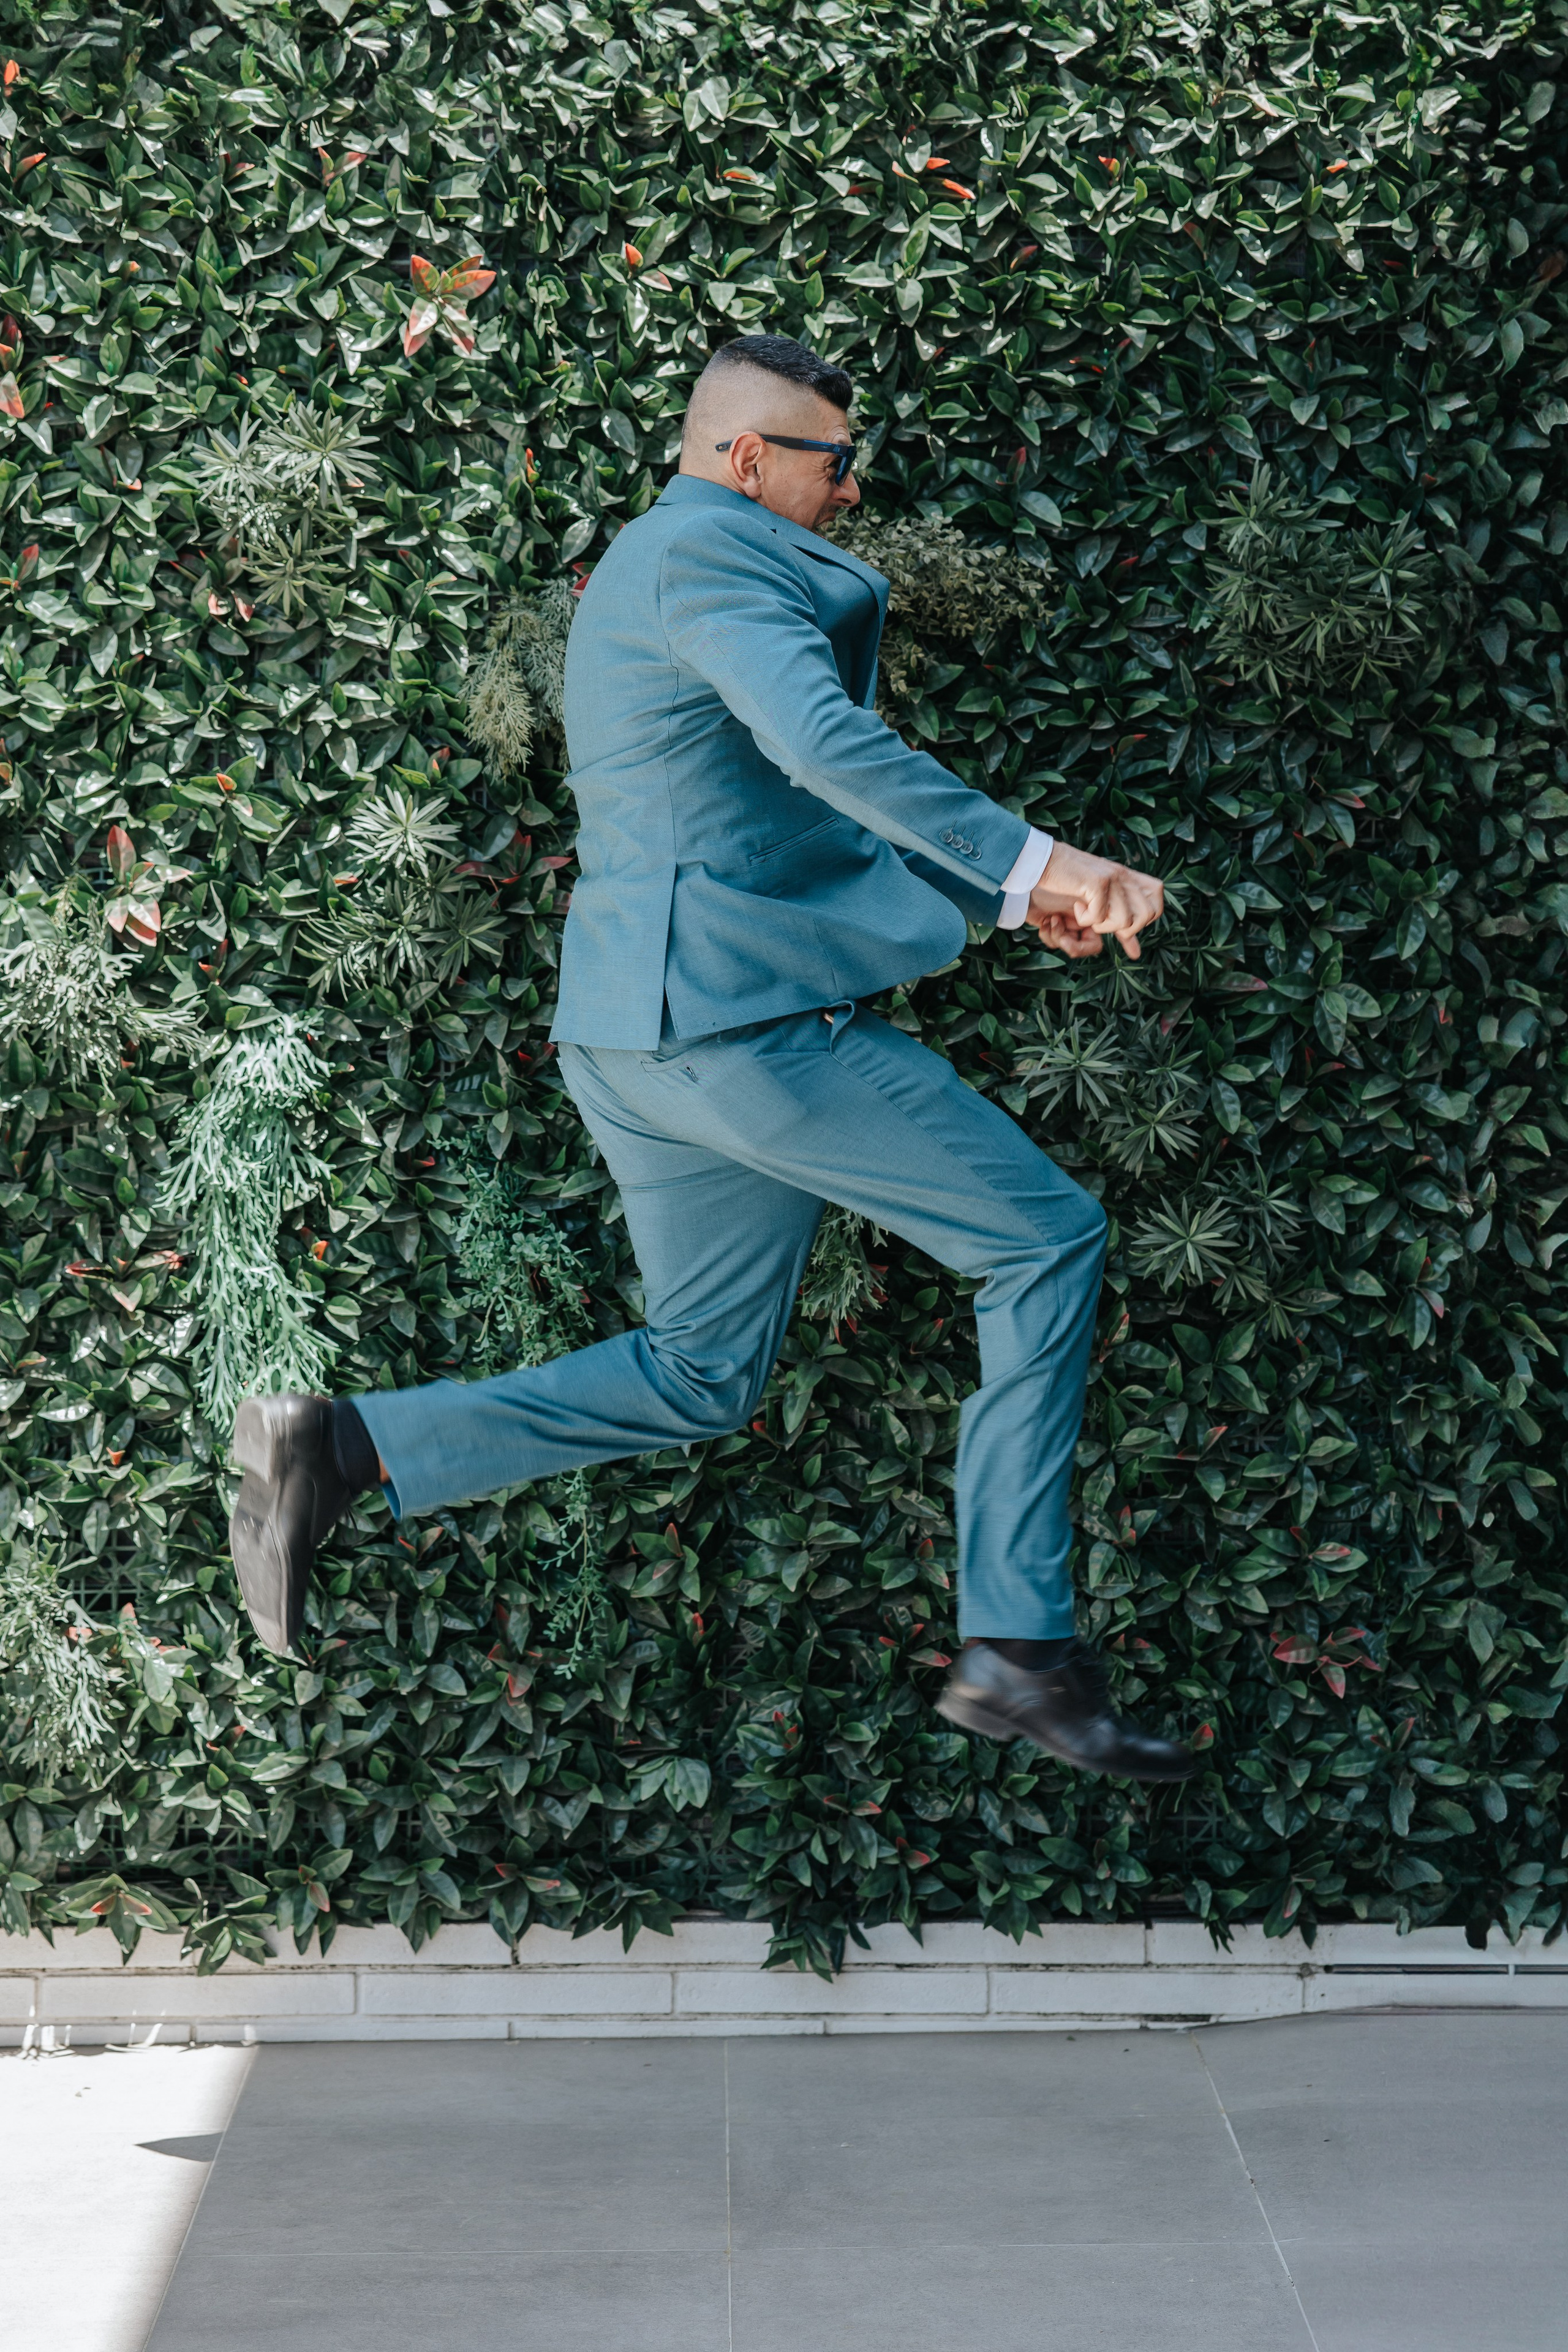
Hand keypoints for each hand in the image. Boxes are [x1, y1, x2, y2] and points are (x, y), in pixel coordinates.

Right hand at [1027, 840, 1163, 959]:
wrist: (1043, 861)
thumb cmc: (1068, 883)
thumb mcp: (1100, 902)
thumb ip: (1120, 924)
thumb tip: (1136, 954)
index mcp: (1127, 877)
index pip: (1157, 901)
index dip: (1146, 918)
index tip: (1123, 922)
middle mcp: (1123, 876)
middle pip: (1145, 916)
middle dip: (1124, 929)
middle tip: (1102, 922)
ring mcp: (1112, 878)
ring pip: (1124, 921)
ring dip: (1102, 926)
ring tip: (1086, 914)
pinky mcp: (1097, 882)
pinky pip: (1099, 916)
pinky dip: (1084, 919)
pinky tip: (1076, 907)